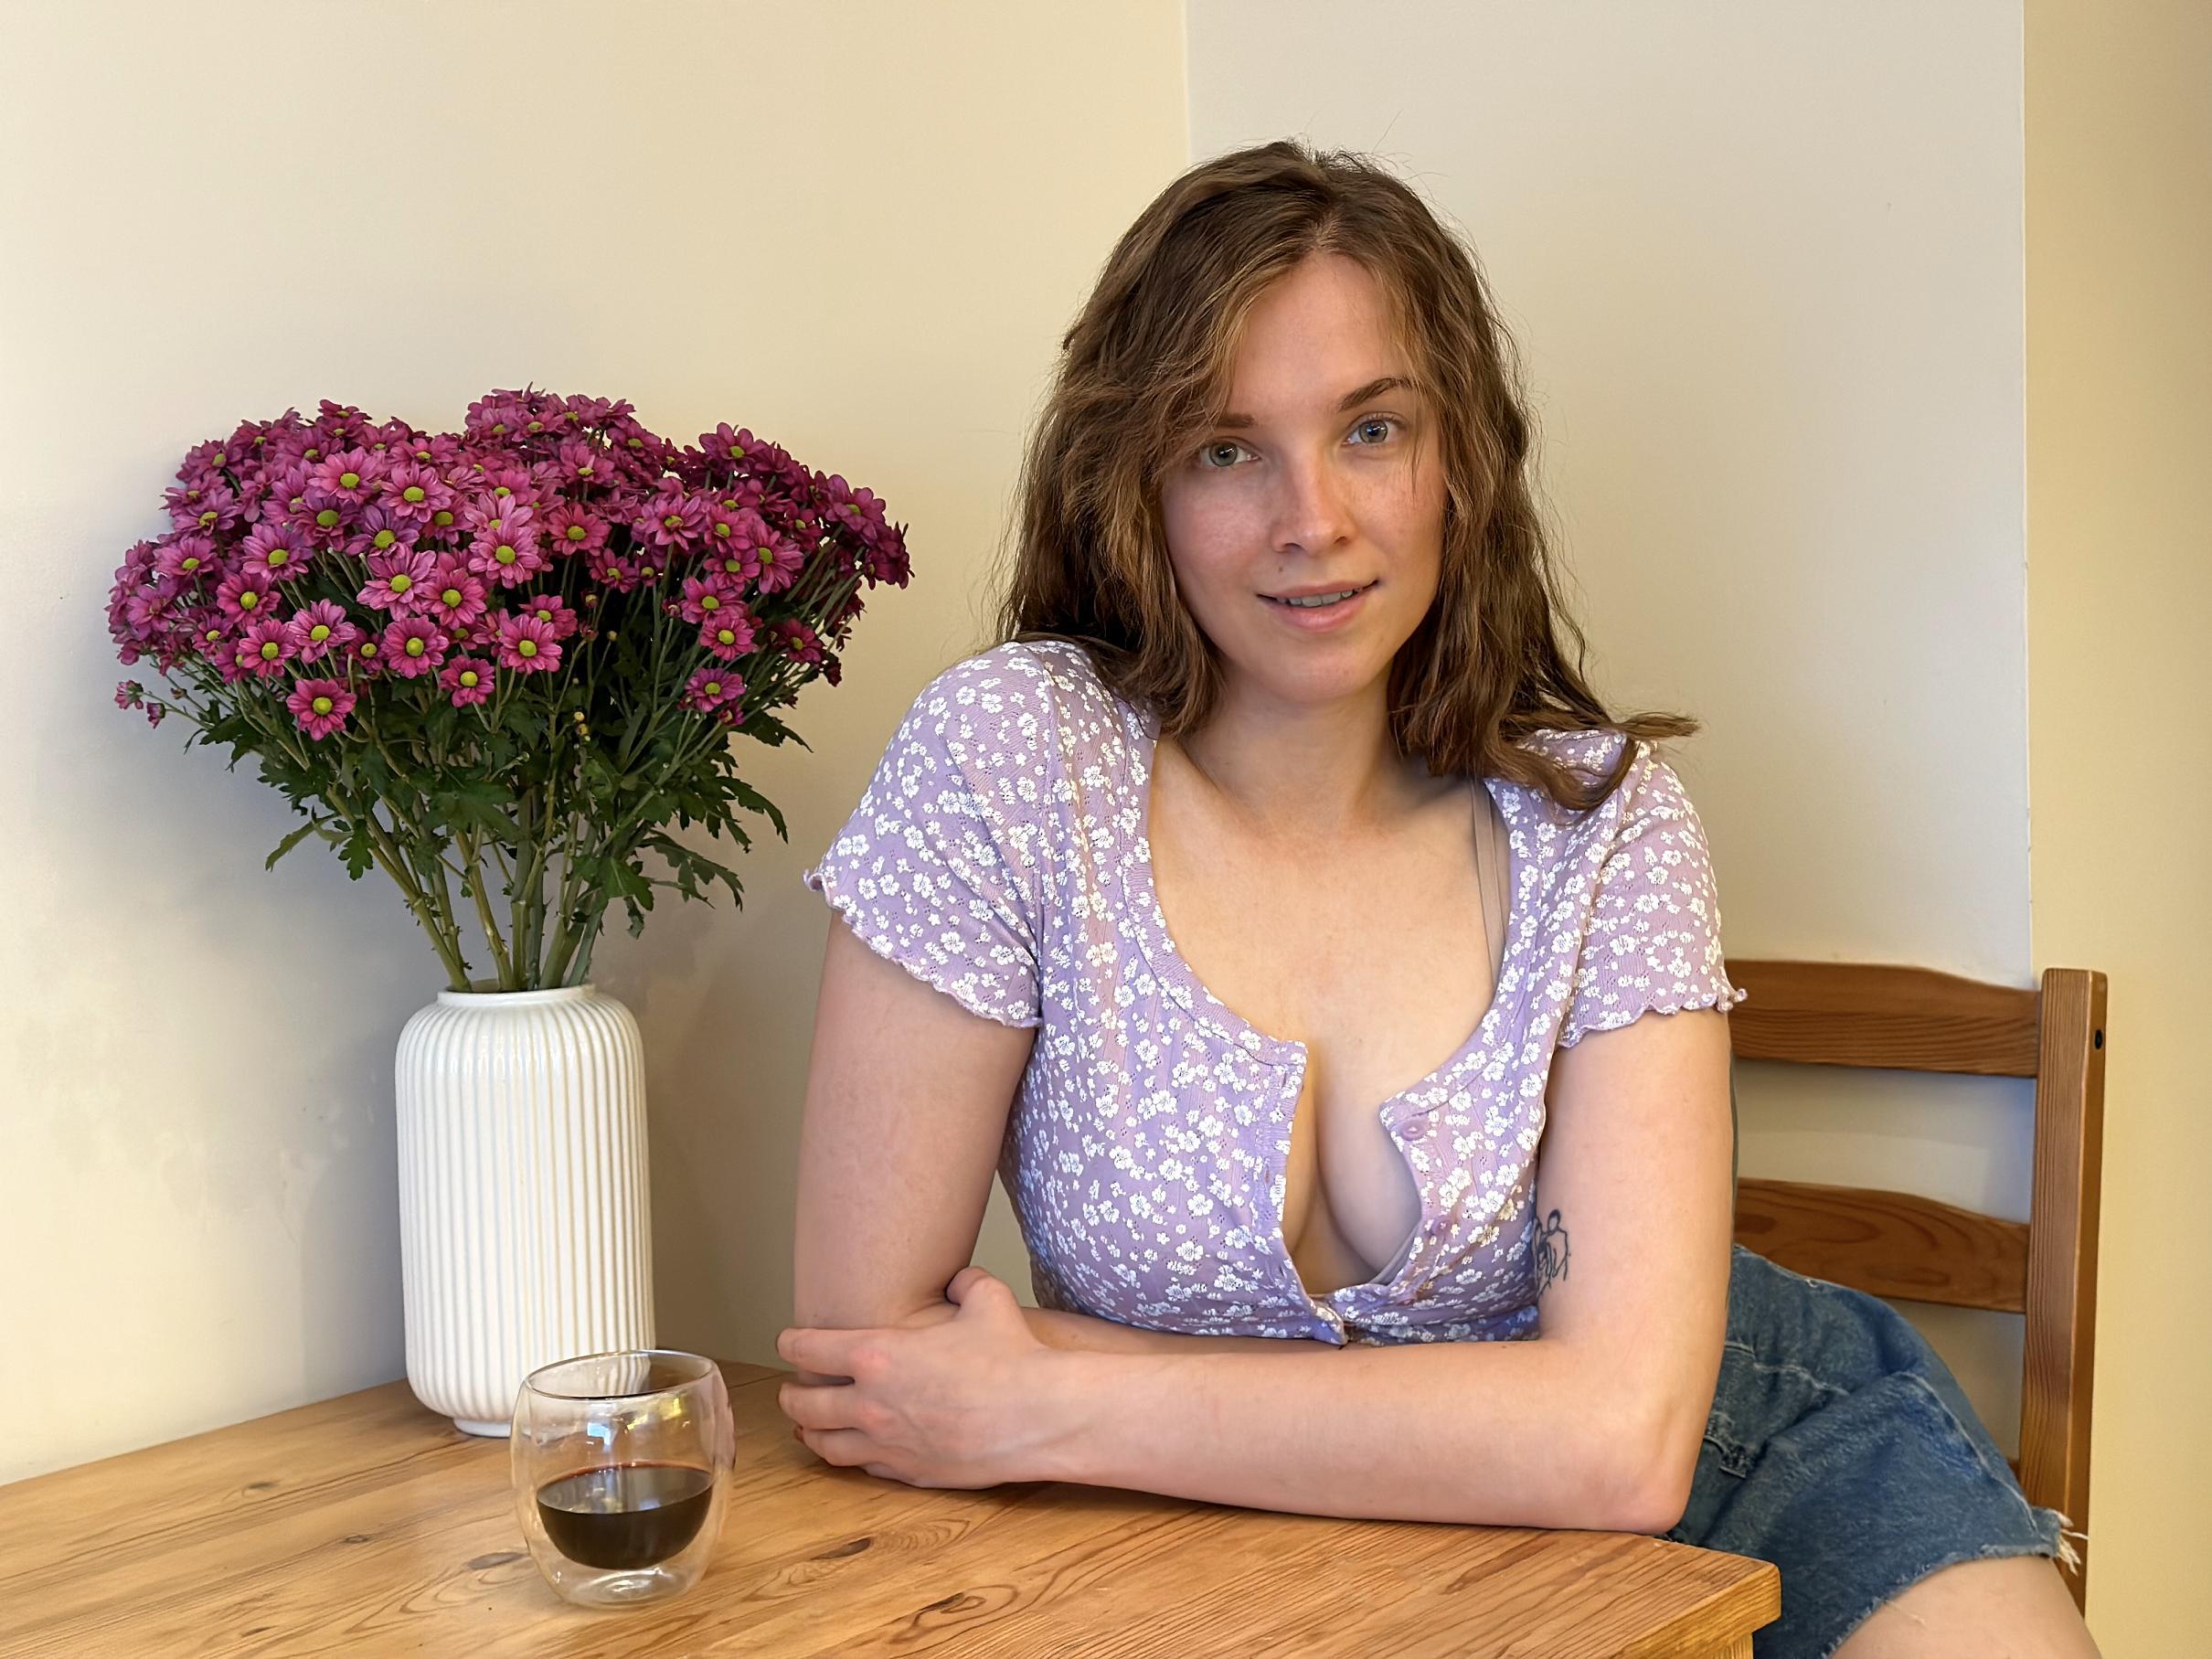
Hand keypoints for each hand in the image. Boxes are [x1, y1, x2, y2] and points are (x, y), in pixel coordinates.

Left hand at [776, 1266, 1057, 1489]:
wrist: (1039, 1415)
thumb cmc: (1011, 1355)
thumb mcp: (987, 1298)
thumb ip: (963, 1284)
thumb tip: (959, 1281)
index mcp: (877, 1356)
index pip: (809, 1350)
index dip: (792, 1343)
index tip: (788, 1341)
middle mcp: (870, 1404)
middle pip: (804, 1405)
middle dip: (791, 1395)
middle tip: (790, 1389)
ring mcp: (887, 1445)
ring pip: (826, 1445)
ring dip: (810, 1433)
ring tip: (806, 1428)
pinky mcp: (910, 1473)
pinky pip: (865, 1467)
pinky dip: (853, 1456)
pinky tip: (857, 1449)